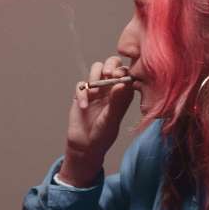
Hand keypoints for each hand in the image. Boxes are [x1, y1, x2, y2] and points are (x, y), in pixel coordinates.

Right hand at [59, 57, 135, 186]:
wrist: (85, 145)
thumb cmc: (103, 135)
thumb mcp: (112, 119)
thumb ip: (117, 101)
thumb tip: (122, 83)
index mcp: (124, 93)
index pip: (127, 72)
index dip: (123, 70)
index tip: (118, 76)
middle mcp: (111, 88)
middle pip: (112, 64)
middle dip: (110, 65)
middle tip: (108, 74)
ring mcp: (96, 90)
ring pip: (97, 69)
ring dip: (95, 76)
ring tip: (94, 91)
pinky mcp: (82, 94)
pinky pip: (81, 84)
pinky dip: (82, 93)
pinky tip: (84, 106)